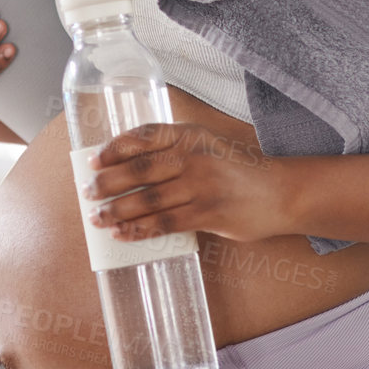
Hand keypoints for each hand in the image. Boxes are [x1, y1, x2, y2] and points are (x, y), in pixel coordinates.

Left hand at [79, 123, 292, 243]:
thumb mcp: (209, 146)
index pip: (145, 136)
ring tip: (97, 217)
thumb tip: (130, 167)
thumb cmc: (239, 170)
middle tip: (88, 193)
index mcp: (191, 134)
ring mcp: (202, 185)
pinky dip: (140, 229)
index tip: (93, 160)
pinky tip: (123, 234)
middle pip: (140, 169)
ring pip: (149, 199)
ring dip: (118, 210)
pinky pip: (165, 223)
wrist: (280, 191)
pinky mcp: (209, 212)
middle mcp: (194, 156)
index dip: (115, 148)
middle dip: (108, 183)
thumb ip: (176, 150)